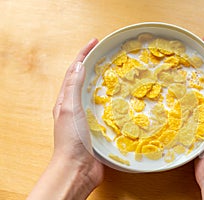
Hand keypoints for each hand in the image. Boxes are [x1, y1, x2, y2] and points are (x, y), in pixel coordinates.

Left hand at [28, 39, 103, 199]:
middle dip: (94, 64)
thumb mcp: (69, 108)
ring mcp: (87, 117)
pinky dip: (113, 100)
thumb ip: (73, 88)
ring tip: (117, 72)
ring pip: (96, 93)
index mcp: (66, 100)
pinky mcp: (98, 127)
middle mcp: (76, 106)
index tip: (95, 41)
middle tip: (108, 54)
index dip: (83, 54)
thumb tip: (79, 66)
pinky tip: (122, 99)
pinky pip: (106, 108)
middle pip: (85, 79)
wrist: (78, 168)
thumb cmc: (71, 139)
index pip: (74, 70)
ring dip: (104, 81)